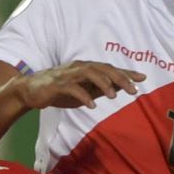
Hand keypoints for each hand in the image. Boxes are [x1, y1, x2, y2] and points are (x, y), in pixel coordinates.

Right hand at [15, 60, 146, 109]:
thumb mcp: (84, 90)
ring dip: (103, 84)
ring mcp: (68, 75)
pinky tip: (91, 105)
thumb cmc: (59, 91)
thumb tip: (121, 88)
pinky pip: (73, 88)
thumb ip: (100, 88)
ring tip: (113, 97)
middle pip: (103, 69)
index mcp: (87, 68)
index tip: (143, 78)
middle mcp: (79, 68)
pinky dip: (83, 96)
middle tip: (134, 90)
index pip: (110, 69)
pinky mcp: (57, 85)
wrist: (30, 91)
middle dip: (120, 78)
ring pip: (89, 74)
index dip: (126, 73)